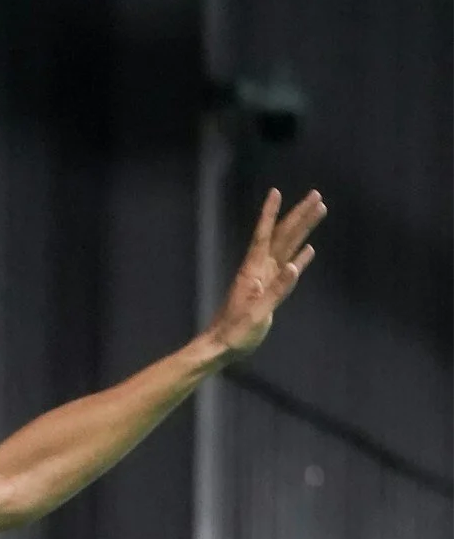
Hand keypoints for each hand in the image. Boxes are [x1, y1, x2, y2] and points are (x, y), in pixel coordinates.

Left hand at [209, 187, 325, 358]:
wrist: (221, 346)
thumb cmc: (235, 333)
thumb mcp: (258, 314)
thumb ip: (276, 290)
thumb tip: (293, 266)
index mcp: (254, 271)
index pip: (265, 236)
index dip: (270, 214)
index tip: (276, 192)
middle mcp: (260, 270)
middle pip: (282, 236)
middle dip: (299, 215)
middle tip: (316, 195)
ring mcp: (265, 279)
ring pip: (287, 247)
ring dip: (302, 229)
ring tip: (318, 212)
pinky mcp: (268, 290)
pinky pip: (287, 269)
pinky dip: (299, 257)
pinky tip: (308, 250)